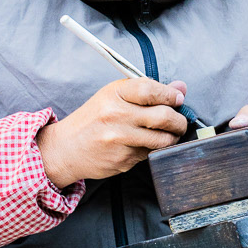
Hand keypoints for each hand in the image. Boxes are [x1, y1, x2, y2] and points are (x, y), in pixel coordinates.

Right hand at [37, 76, 189, 189]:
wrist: (66, 148)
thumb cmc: (93, 119)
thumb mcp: (114, 97)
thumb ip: (148, 91)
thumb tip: (181, 88)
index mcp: (114, 94)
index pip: (151, 90)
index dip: (171, 95)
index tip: (178, 99)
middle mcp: (116, 116)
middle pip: (163, 116)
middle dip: (179, 121)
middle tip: (180, 122)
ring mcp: (119, 140)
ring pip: (162, 140)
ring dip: (173, 138)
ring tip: (169, 135)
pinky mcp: (123, 160)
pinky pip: (150, 154)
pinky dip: (154, 150)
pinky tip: (145, 145)